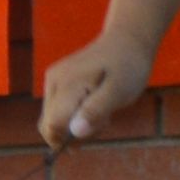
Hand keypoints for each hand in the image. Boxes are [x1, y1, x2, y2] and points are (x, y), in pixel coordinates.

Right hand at [36, 30, 153, 148]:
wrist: (128, 40)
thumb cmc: (127, 66)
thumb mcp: (119, 91)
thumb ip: (96, 111)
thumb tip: (76, 133)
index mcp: (67, 84)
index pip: (52, 126)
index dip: (68, 139)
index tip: (95, 132)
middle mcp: (54, 81)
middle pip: (51, 125)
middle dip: (75, 132)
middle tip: (105, 118)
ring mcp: (53, 80)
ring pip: (54, 119)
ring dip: (77, 123)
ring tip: (104, 109)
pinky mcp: (57, 81)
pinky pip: (58, 110)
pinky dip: (76, 114)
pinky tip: (96, 103)